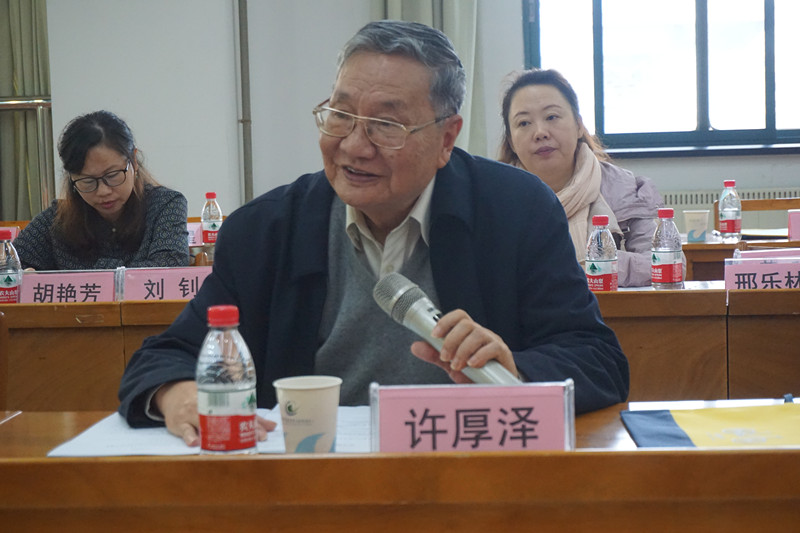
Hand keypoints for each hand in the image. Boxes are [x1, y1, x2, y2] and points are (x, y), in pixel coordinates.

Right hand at [154, 380, 275, 446]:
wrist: (174, 393)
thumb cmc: (204, 400)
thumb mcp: (223, 405)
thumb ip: (247, 416)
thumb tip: (272, 427)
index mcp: (222, 402)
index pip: (241, 413)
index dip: (254, 423)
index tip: (265, 433)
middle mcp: (209, 407)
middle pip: (227, 419)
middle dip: (241, 430)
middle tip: (255, 439)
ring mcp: (193, 414)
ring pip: (207, 424)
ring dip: (217, 434)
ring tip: (226, 443)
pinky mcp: (179, 422)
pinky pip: (184, 430)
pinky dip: (189, 436)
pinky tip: (195, 443)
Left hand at [410, 309, 517, 382]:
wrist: (496, 387)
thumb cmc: (474, 372)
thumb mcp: (451, 363)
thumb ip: (435, 354)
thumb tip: (415, 346)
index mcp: (468, 333)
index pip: (459, 316)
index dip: (445, 321)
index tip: (434, 335)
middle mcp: (481, 333)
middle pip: (466, 324)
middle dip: (451, 340)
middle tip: (444, 358)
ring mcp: (493, 341)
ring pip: (478, 334)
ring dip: (463, 350)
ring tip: (456, 365)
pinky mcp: (503, 353)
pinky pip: (493, 347)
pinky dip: (480, 355)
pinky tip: (472, 365)